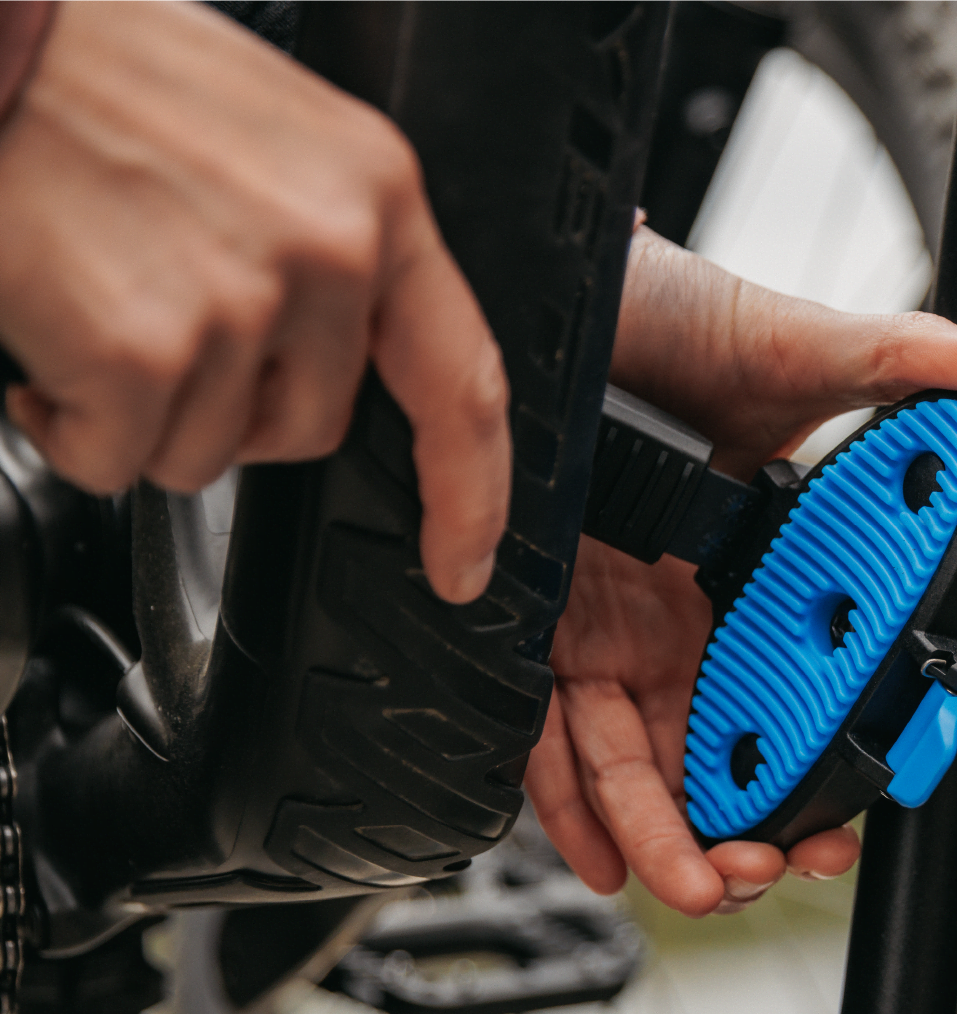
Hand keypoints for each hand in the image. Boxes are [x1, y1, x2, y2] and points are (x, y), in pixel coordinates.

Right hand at [0, 0, 508, 601]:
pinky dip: (68, 426)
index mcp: (374, 191)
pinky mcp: (144, 351)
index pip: (462, 377)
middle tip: (158, 322)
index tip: (466, 560)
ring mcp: (242, 304)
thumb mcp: (265, 133)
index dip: (470, 491)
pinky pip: (117, 462)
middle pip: (309, 427)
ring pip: (209, 454)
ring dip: (141, 413)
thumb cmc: (91, 70)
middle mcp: (328, 249)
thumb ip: (325, 239)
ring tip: (92, 301)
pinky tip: (46, 338)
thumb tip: (337, 344)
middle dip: (231, 410)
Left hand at [524, 229, 956, 915]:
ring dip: (663, 834)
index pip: (798, 693)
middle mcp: (682, 616)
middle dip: (743, 827)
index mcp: (755, 577)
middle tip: (764, 867)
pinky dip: (566, 799)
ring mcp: (605, 625)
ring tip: (699, 883)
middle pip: (715, 749)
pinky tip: (597, 854)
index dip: (821, 765)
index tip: (843, 818)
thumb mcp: (797, 345)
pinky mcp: (537, 622)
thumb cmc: (675, 317)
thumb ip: (903, 361)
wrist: (568, 291)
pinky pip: (545, 729)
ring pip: (633, 760)